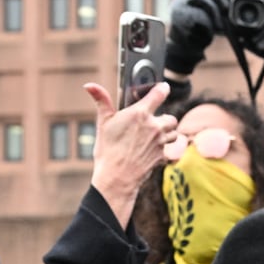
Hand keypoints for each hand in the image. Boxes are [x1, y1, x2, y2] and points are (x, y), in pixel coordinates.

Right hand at [85, 81, 176, 228]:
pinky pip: (169, 150)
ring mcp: (161, 142)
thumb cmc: (108, 149)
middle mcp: (154, 126)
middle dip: (164, 119)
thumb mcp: (103, 123)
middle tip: (152, 122)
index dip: (162, 89)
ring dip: (167, 133)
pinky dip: (163, 149)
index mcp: (140, 114)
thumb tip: (89, 85)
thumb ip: (101, 101)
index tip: (163, 87)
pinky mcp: (162, 156)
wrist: (117, 177)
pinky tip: (150, 150)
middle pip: (170, 117)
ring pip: (174, 134)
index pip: (159, 94)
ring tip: (153, 136)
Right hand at [166, 0, 229, 75]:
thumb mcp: (208, 17)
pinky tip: (210, 31)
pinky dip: (208, 23)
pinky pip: (198, 14)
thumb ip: (214, 6)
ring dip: (214, 10)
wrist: (183, 51)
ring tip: (220, 25)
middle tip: (226, 7)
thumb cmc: (198, 35)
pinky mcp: (180, 17)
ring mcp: (180, 7)